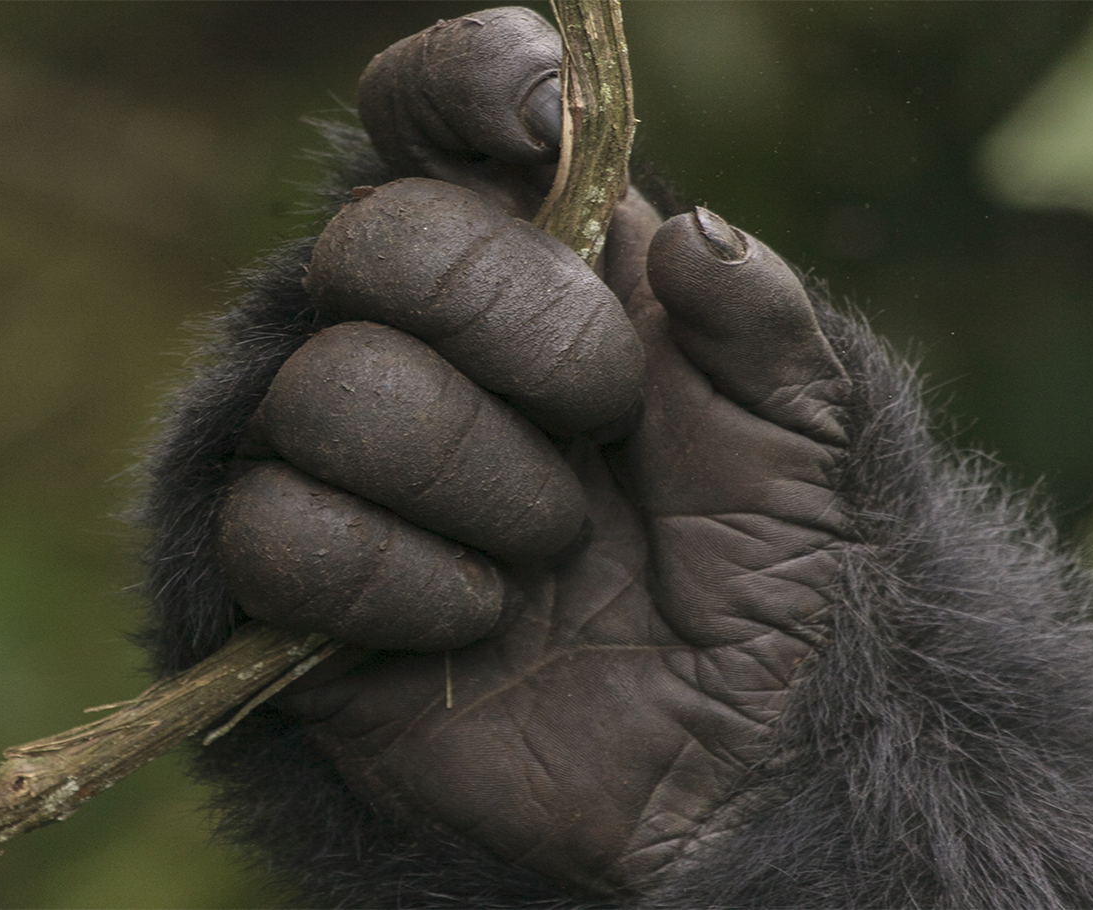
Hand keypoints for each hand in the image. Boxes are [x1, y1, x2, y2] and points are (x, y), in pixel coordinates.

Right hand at [207, 8, 853, 893]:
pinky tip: (476, 619)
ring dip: (481, 483)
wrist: (735, 761)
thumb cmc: (776, 576)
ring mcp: (343, 463)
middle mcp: (421, 341)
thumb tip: (686, 231)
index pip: (429, 120)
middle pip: (369, 242)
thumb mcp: (814, 434)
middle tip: (601, 413)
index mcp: (535, 268)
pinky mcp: (290, 587)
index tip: (540, 124)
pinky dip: (404, 584)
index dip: (459, 89)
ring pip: (324, 393)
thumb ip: (761, 315)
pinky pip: (278, 531)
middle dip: (513, 328)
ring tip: (555, 548)